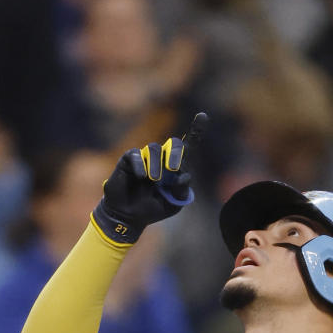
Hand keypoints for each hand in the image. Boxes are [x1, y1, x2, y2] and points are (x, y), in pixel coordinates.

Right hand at [92, 111, 206, 246]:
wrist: (129, 216)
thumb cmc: (152, 209)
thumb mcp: (173, 204)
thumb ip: (182, 191)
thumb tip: (185, 176)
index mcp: (176, 168)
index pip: (188, 147)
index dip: (196, 131)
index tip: (203, 116)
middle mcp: (162, 159)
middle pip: (174, 144)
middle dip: (176, 154)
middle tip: (173, 169)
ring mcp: (146, 157)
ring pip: (155, 149)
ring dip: (157, 166)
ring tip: (154, 180)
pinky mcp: (129, 159)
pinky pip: (137, 155)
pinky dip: (141, 166)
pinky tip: (142, 177)